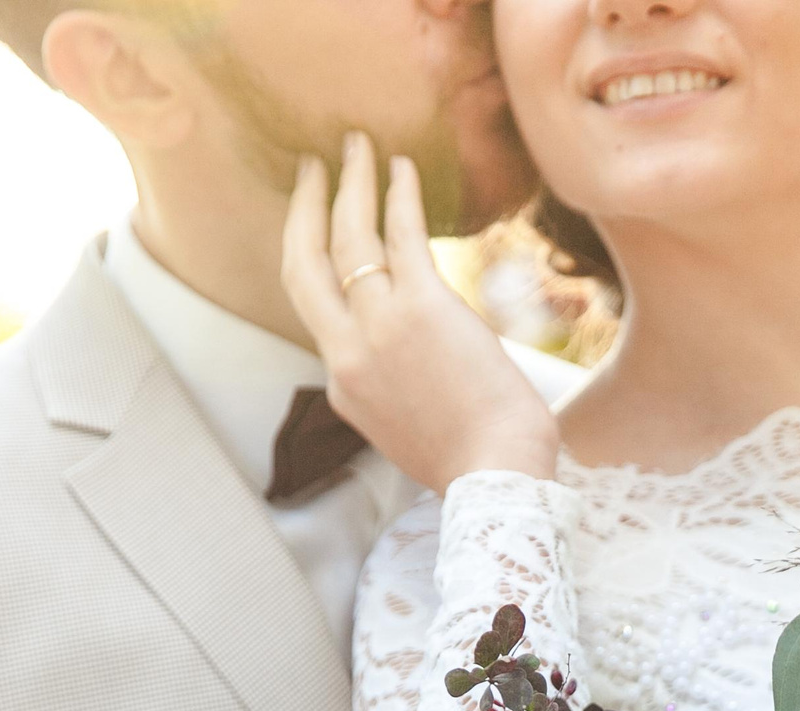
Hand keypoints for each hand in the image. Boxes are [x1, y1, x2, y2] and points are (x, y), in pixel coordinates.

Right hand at [281, 131, 559, 492]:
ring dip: (349, 183)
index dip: (322, 266)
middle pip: (302, 265)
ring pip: (345, 239)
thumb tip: (415, 367)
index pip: (319, 316)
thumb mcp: (409, 432)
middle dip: (303, 209)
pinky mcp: (421, 308)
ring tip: (356, 145)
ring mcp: (378, 330)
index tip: (324, 228)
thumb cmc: (474, 460)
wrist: (497, 475)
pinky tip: (402, 166)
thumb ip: (395, 393)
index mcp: (343, 386)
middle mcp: (347, 354)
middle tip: (311, 168)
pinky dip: (397, 195)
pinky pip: (400, 236)